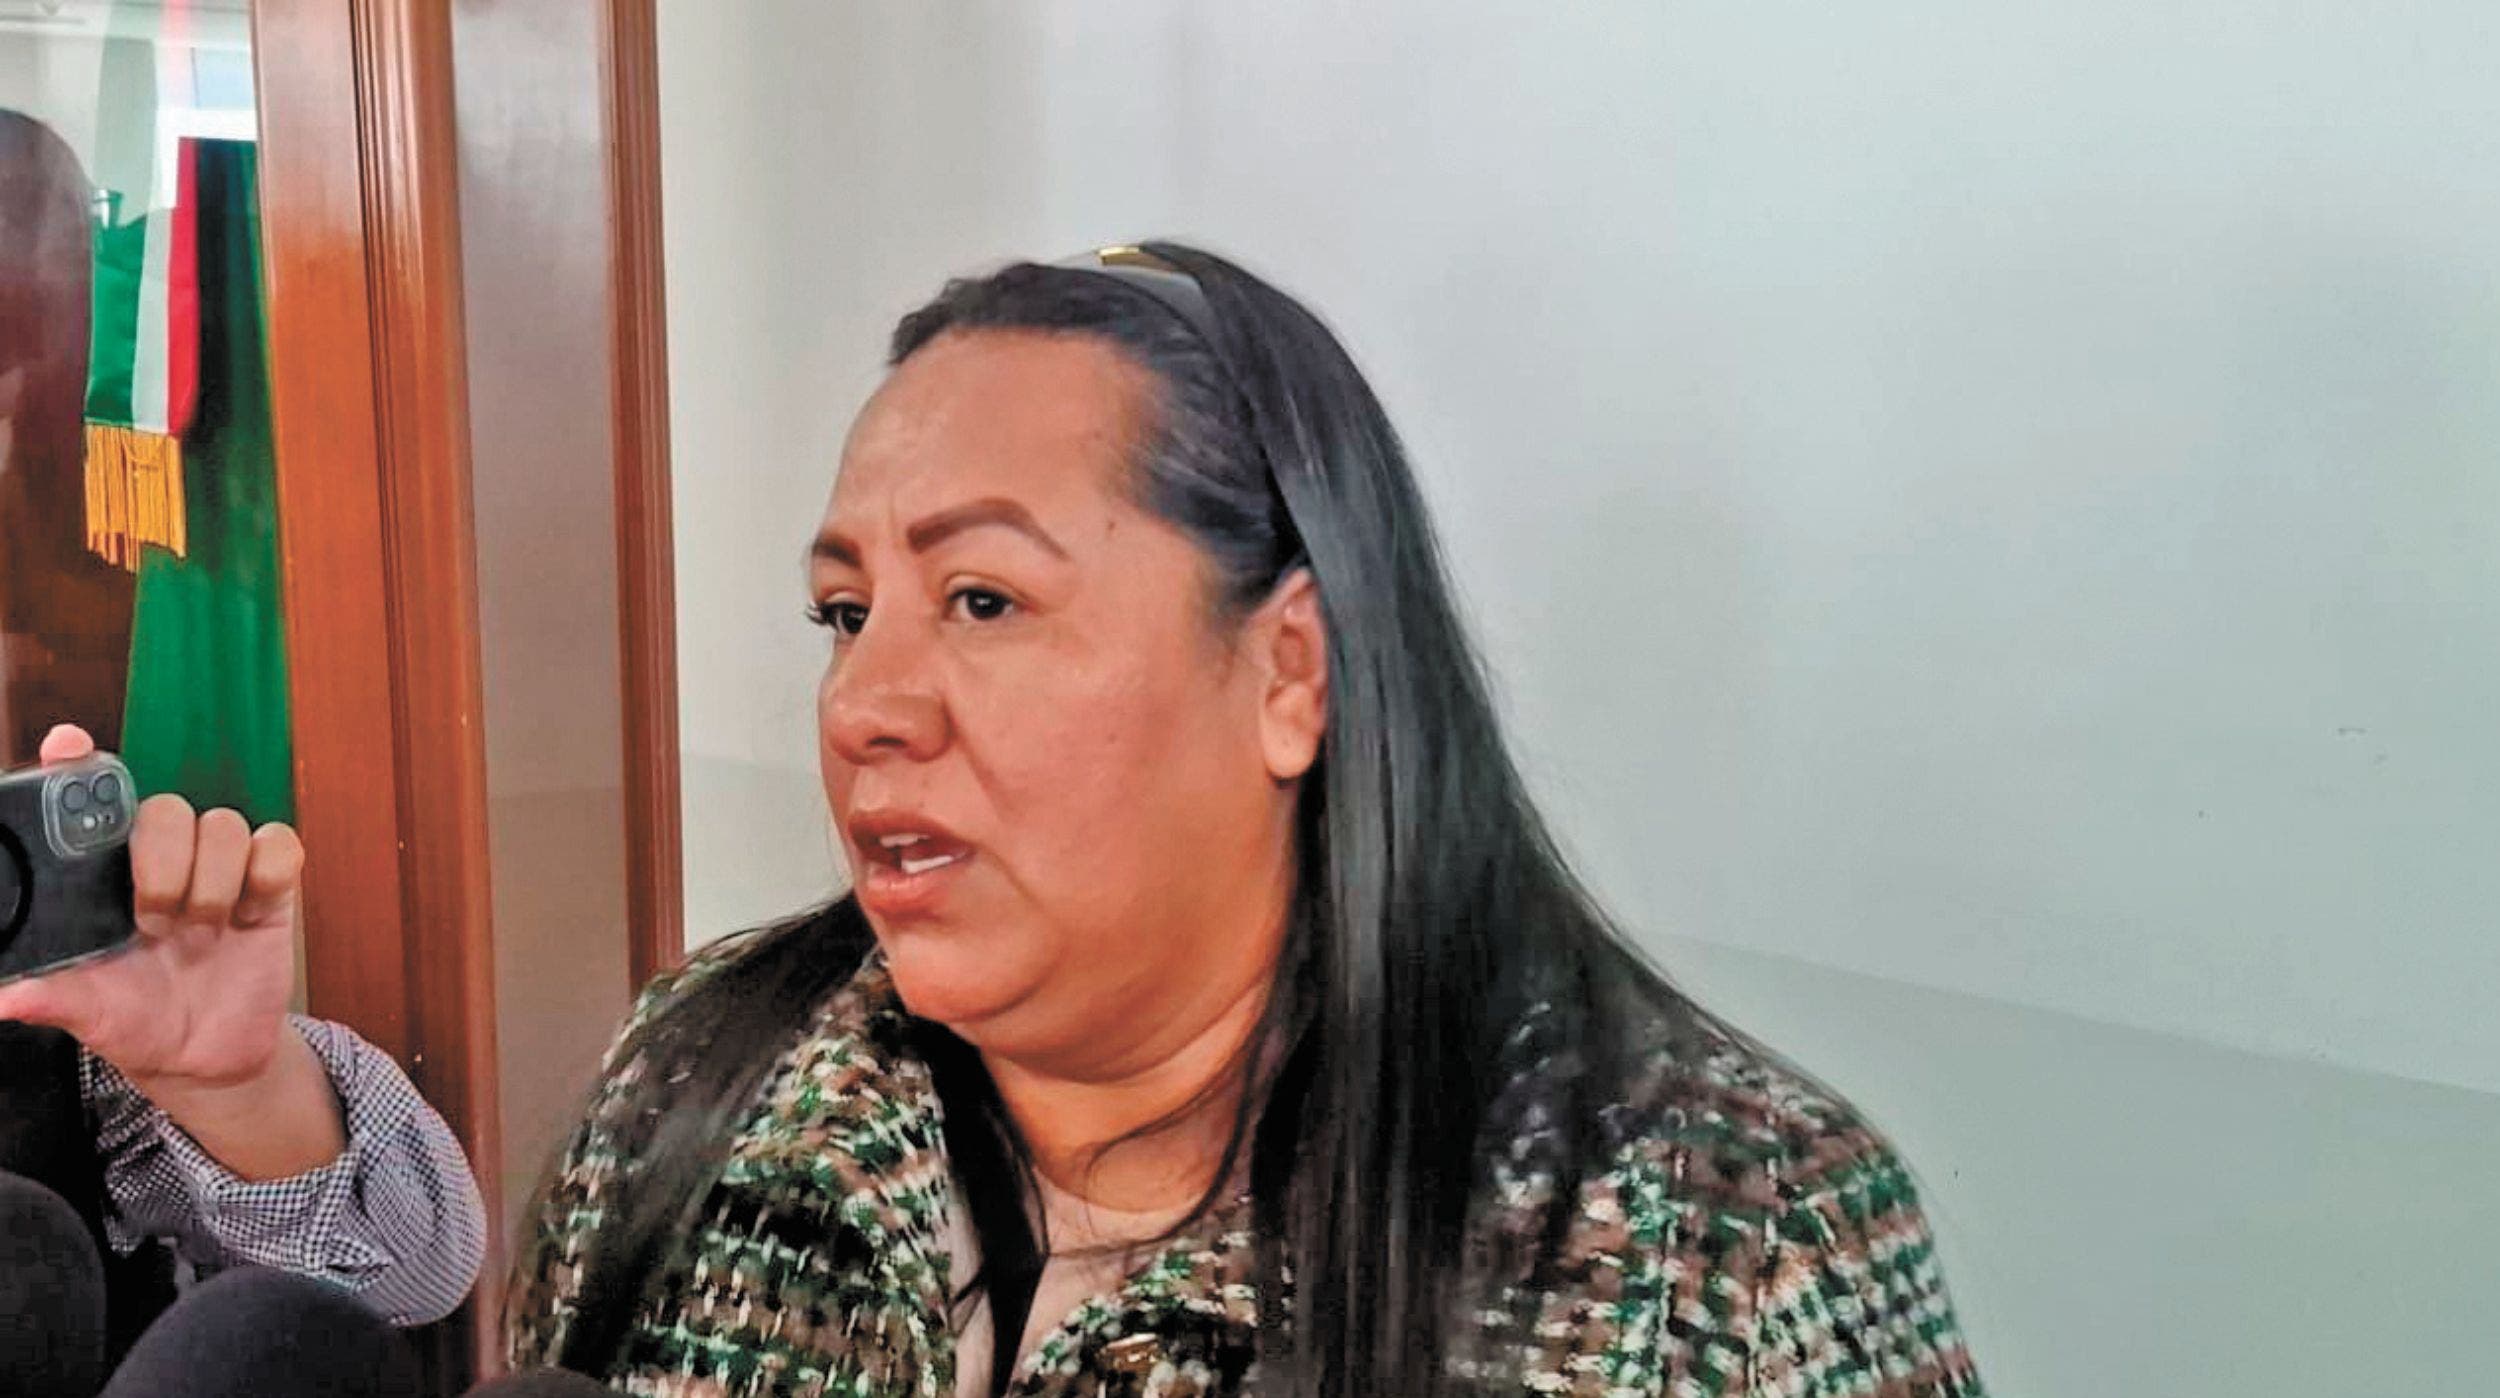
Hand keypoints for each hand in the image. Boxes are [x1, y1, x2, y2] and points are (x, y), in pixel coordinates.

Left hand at [0, 724, 304, 1091]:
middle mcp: (162, 861)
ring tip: (202, 931)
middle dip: (161, 864)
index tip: (67, 745)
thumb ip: (48, 997)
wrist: (208, 1058)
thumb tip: (4, 997)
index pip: (91, 799)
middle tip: (154, 921)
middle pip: (165, 808)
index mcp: (104, 878)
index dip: (79, 763)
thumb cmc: (137, 1022)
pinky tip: (249, 917)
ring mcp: (218, 869)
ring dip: (212, 882)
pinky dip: (266, 877)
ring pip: (223, 823)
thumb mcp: (87, 1012)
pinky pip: (279, 845)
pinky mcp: (269, 886)